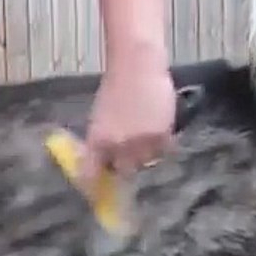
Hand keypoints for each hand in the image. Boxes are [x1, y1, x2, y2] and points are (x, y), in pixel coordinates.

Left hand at [84, 60, 175, 176]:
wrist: (137, 64)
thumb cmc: (115, 87)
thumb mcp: (100, 117)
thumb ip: (101, 142)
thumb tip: (105, 163)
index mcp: (97, 140)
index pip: (91, 173)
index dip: (94, 185)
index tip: (100, 191)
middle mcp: (118, 146)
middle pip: (123, 172)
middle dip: (125, 166)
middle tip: (128, 158)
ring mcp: (141, 142)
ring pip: (146, 162)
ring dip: (146, 153)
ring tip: (145, 134)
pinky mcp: (162, 135)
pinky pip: (164, 150)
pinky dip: (161, 143)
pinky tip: (158, 126)